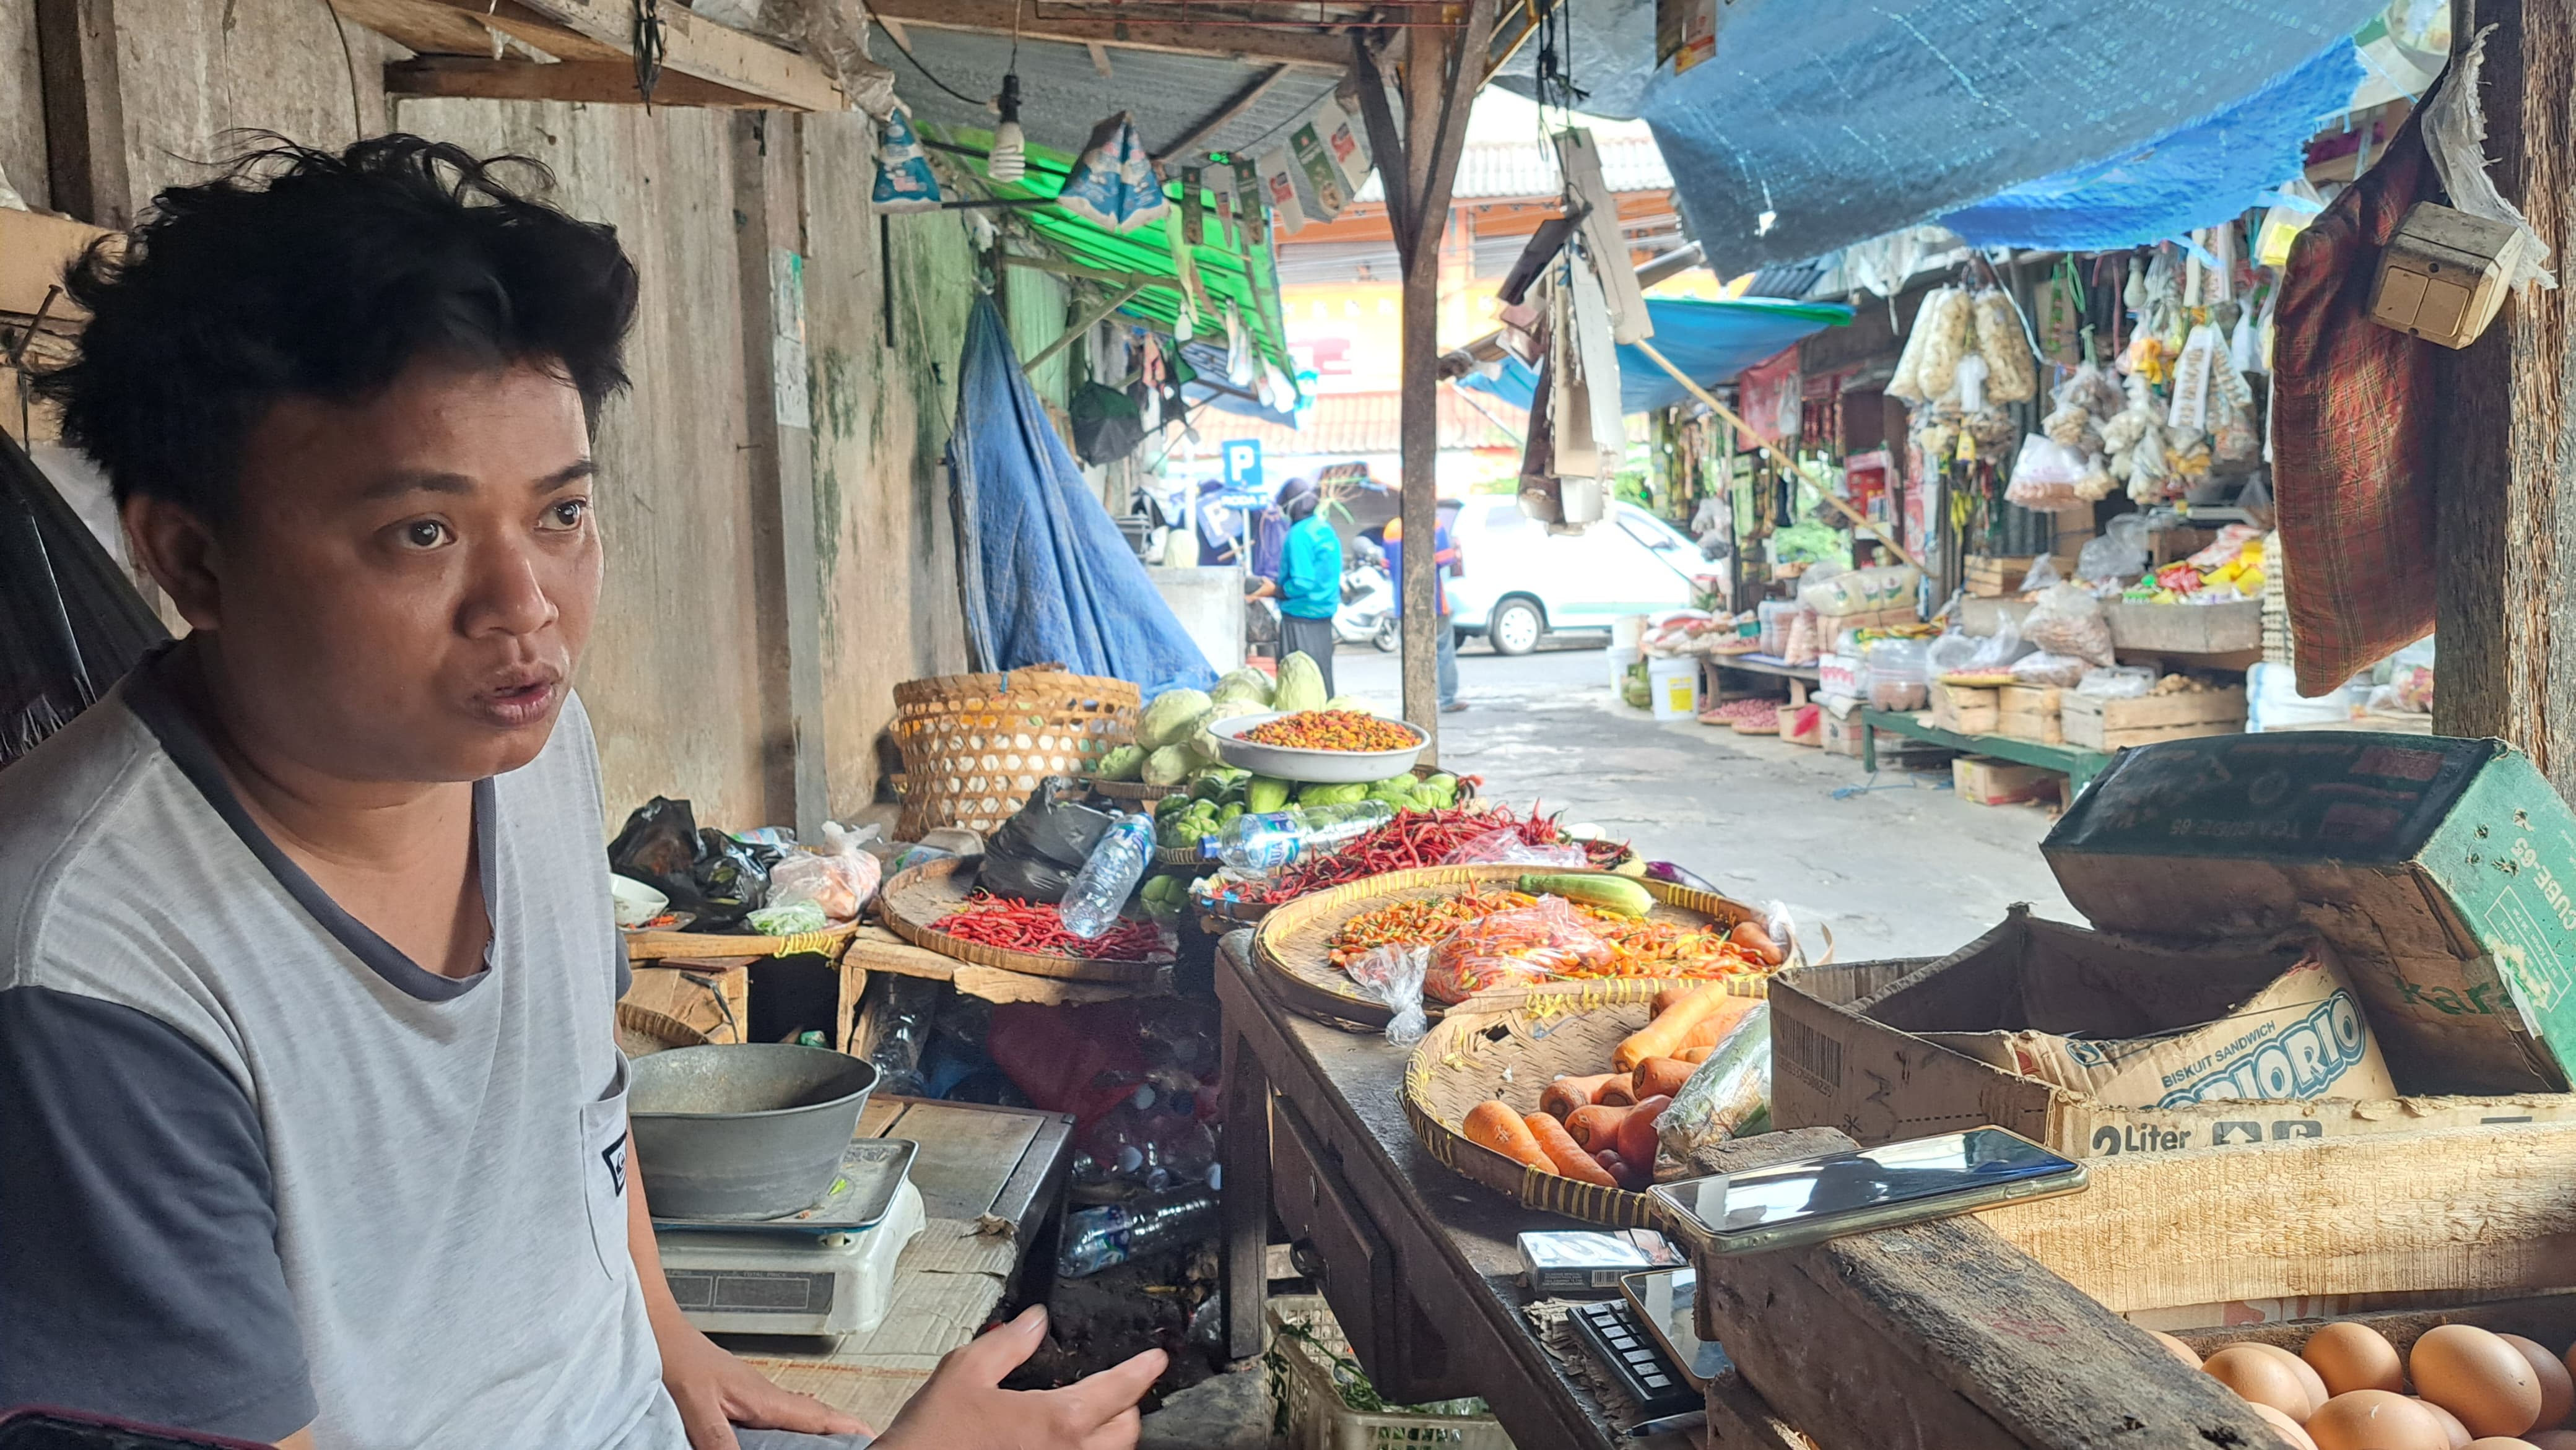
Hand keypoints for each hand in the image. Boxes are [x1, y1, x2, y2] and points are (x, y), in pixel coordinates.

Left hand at [660, 1316, 872, 1448]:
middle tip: (860, 1444)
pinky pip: (778, 1416)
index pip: (817, 1417)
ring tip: (832, 1446)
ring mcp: (755, 1395)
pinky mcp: (741, 1398)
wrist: (661, 1334)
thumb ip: (721, 1440)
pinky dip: (793, 1429)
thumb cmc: (677, 1361)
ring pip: (798, 1417)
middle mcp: (766, 1396)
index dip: (846, 1428)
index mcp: (764, 1399)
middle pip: (815, 1418)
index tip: (872, 1437)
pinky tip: (786, 1438)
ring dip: (818, 1431)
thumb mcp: (698, 1408)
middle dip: (839, 1432)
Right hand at [873, 1305, 1165, 1449]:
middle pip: (1126, 1432)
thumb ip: (1007, 1343)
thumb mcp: (964, 1373)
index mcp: (1057, 1422)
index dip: (1142, 1370)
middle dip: (1127, 1407)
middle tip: (1116, 1389)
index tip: (1155, 1360)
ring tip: (1088, 1419)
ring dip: (1106, 1436)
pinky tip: (1057, 1443)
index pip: (1119, 1390)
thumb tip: (1036, 1321)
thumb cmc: (933, 1439)